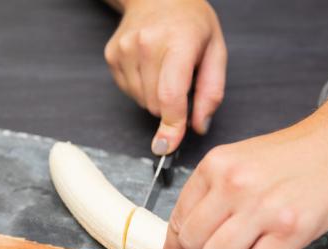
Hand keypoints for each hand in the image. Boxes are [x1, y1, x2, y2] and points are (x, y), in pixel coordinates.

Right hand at [104, 0, 226, 153]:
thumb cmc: (191, 23)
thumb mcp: (215, 51)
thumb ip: (211, 92)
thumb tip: (199, 127)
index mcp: (178, 42)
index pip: (171, 96)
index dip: (172, 126)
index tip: (167, 147)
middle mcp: (146, 45)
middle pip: (157, 104)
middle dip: (172, 106)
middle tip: (181, 81)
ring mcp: (125, 50)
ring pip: (142, 102)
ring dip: (156, 97)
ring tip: (165, 69)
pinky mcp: (112, 56)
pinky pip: (129, 92)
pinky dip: (142, 88)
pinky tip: (150, 67)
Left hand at [159, 113, 327, 248]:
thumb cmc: (289, 157)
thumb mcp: (238, 163)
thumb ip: (207, 198)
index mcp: (214, 165)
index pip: (177, 220)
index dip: (176, 247)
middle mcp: (233, 184)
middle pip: (193, 243)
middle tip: (230, 242)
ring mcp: (262, 206)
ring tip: (254, 242)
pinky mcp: (291, 228)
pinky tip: (274, 245)